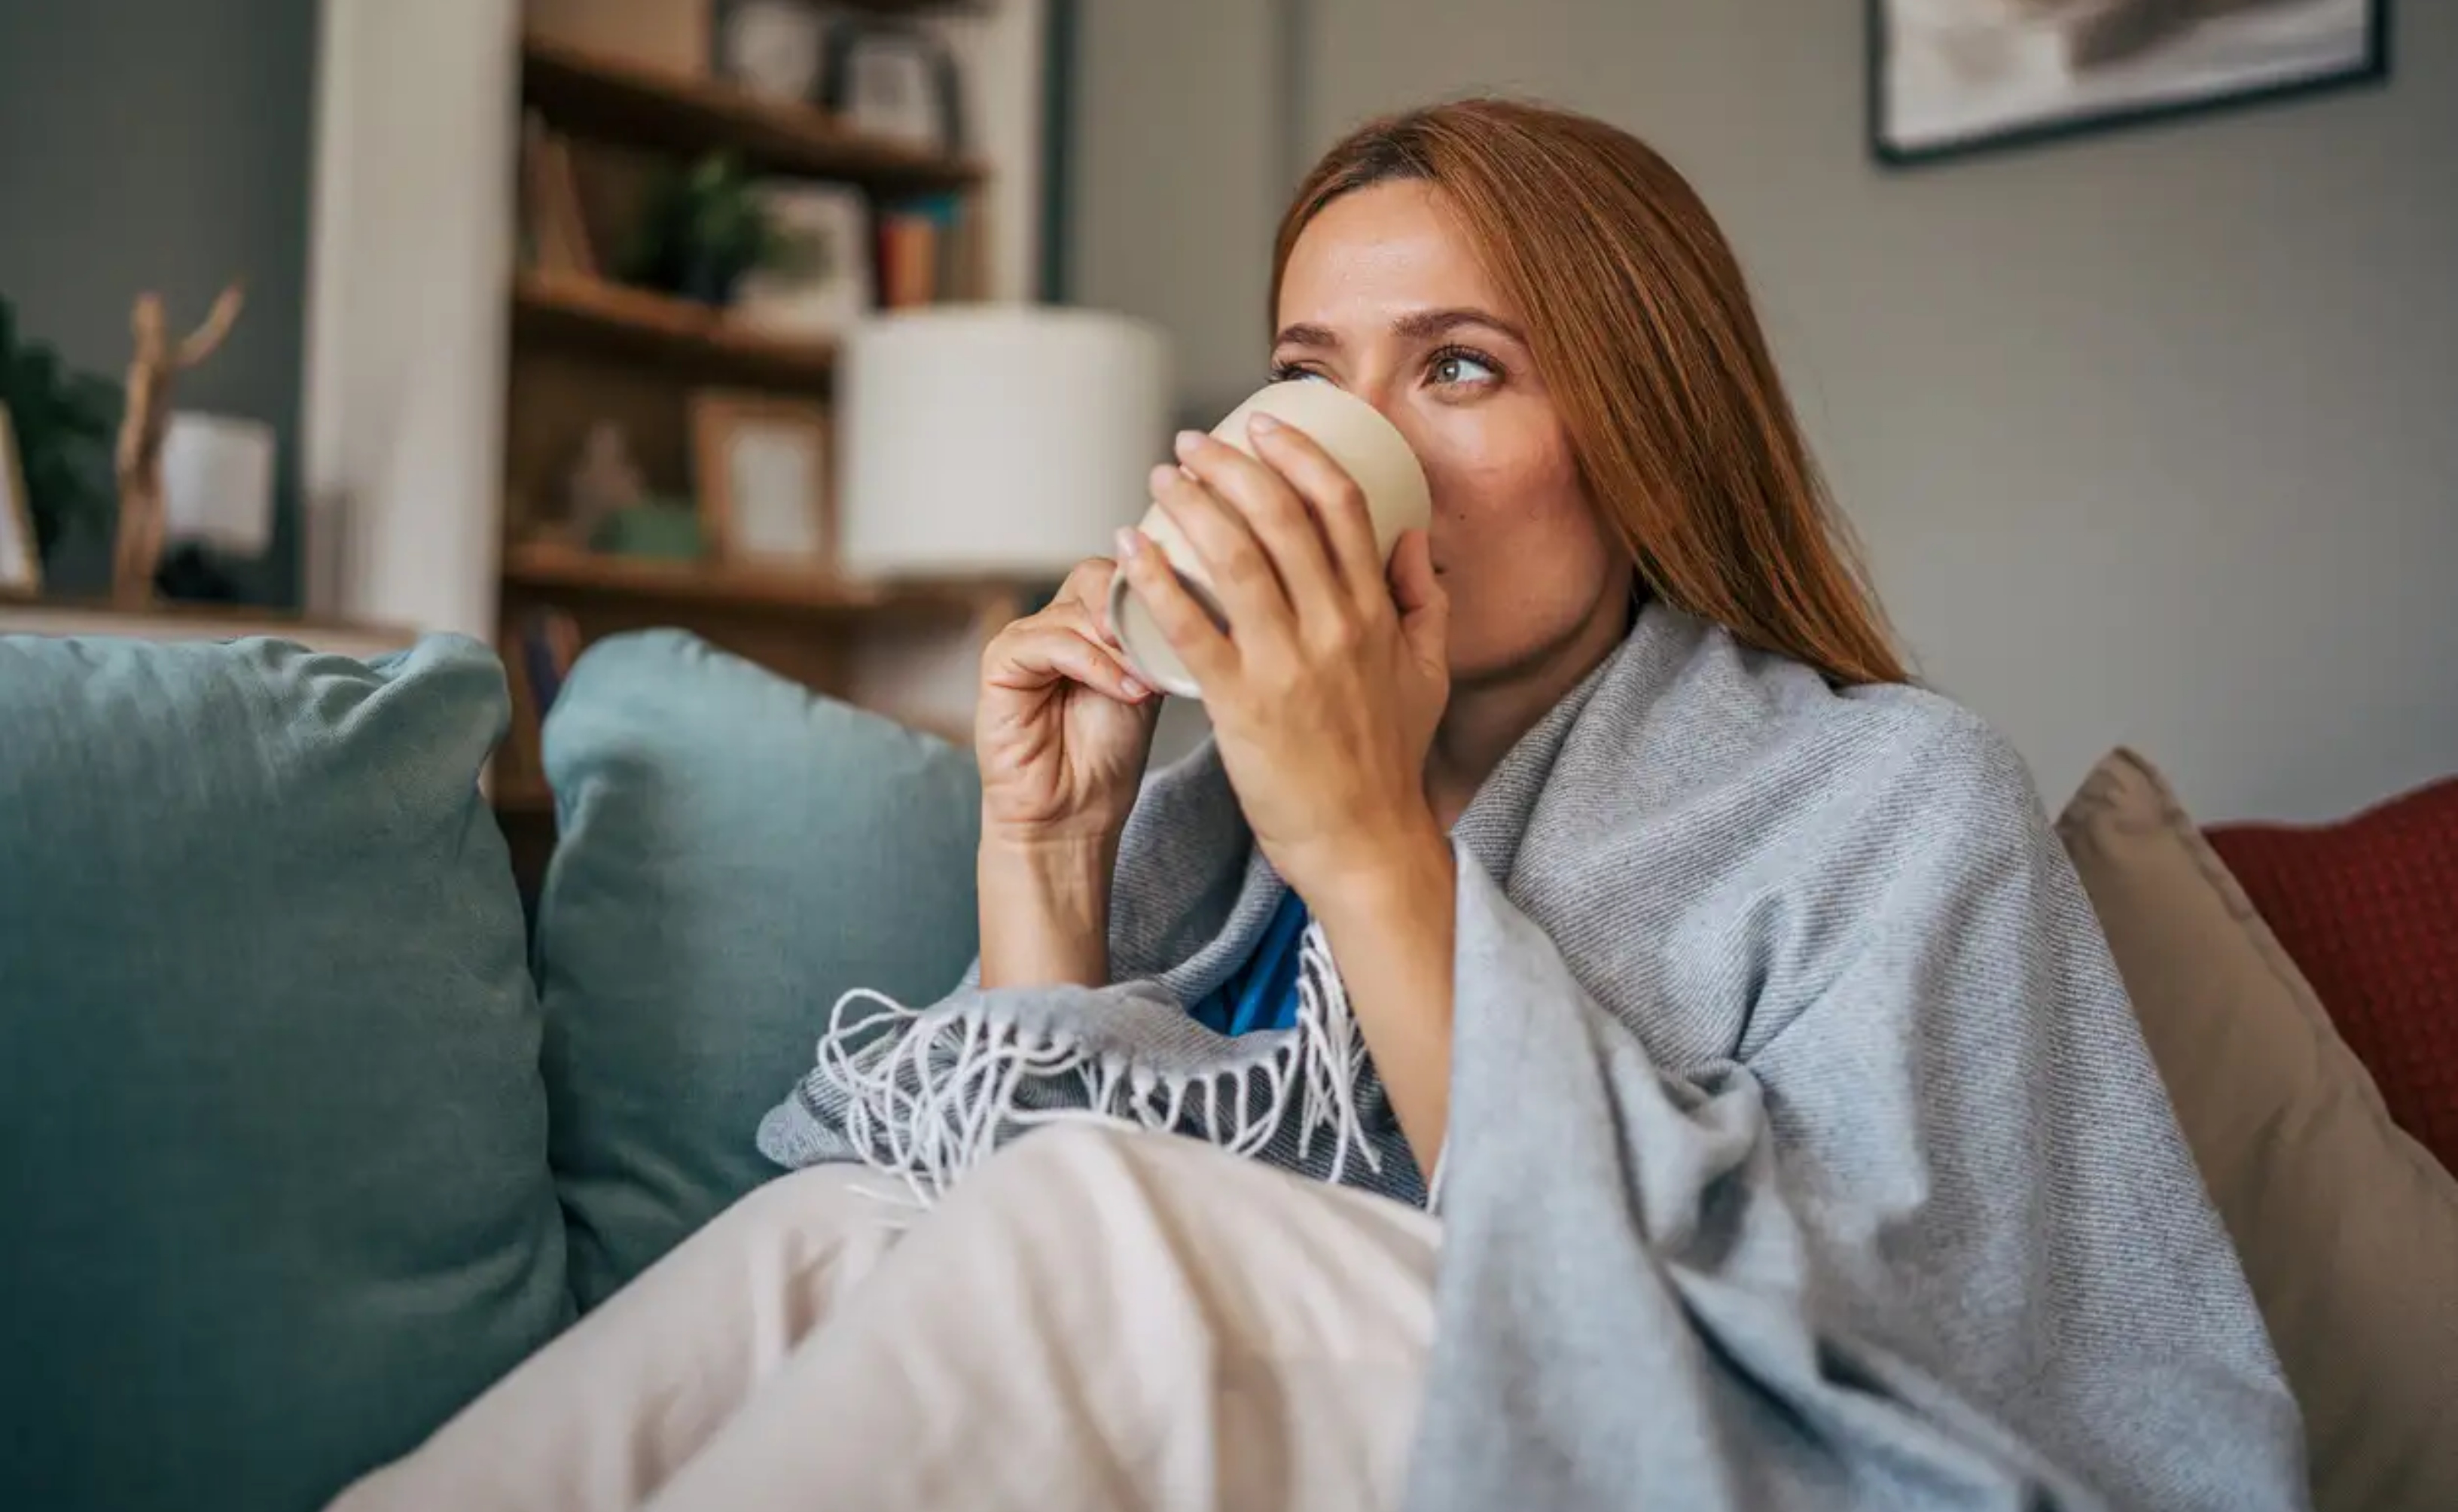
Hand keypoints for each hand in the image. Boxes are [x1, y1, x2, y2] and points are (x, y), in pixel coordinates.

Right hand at [976, 558, 1160, 849]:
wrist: (1072, 816)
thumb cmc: (1106, 759)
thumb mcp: (1146, 684)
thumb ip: (1152, 640)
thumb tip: (1183, 599)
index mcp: (1086, 624)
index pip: (1116, 573)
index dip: (1152, 590)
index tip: (1189, 618)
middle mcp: (1052, 625)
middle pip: (1094, 578)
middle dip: (1134, 611)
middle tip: (1162, 647)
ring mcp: (1023, 641)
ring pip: (1076, 611)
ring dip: (1120, 648)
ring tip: (1145, 684)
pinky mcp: (999, 663)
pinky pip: (1048, 641)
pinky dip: (1094, 664)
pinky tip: (1124, 691)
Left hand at [1116, 415, 1450, 905]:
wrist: (1365, 845)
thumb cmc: (1388, 763)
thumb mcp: (1429, 675)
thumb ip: (1425, 603)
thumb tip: (1412, 538)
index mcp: (1377, 614)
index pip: (1341, 507)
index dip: (1299, 454)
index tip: (1263, 423)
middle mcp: (1335, 629)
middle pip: (1280, 517)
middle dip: (1231, 465)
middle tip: (1192, 443)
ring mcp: (1288, 665)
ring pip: (1234, 559)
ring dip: (1191, 506)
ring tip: (1161, 478)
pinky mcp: (1242, 706)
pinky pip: (1191, 628)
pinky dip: (1156, 580)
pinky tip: (1129, 549)